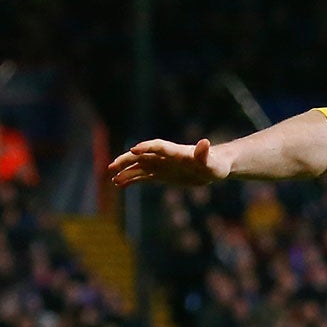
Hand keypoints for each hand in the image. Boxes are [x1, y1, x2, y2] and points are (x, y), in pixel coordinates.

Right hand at [108, 137, 225, 187]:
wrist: (213, 168)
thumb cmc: (214, 164)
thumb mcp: (211, 162)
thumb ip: (204, 154)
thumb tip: (204, 143)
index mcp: (175, 152)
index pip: (158, 147)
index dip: (147, 147)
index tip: (134, 149)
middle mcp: (165, 157)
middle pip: (142, 155)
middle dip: (127, 160)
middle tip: (112, 166)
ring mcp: (161, 165)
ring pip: (139, 166)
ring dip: (125, 170)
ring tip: (112, 178)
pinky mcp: (161, 174)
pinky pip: (143, 176)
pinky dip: (131, 179)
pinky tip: (119, 184)